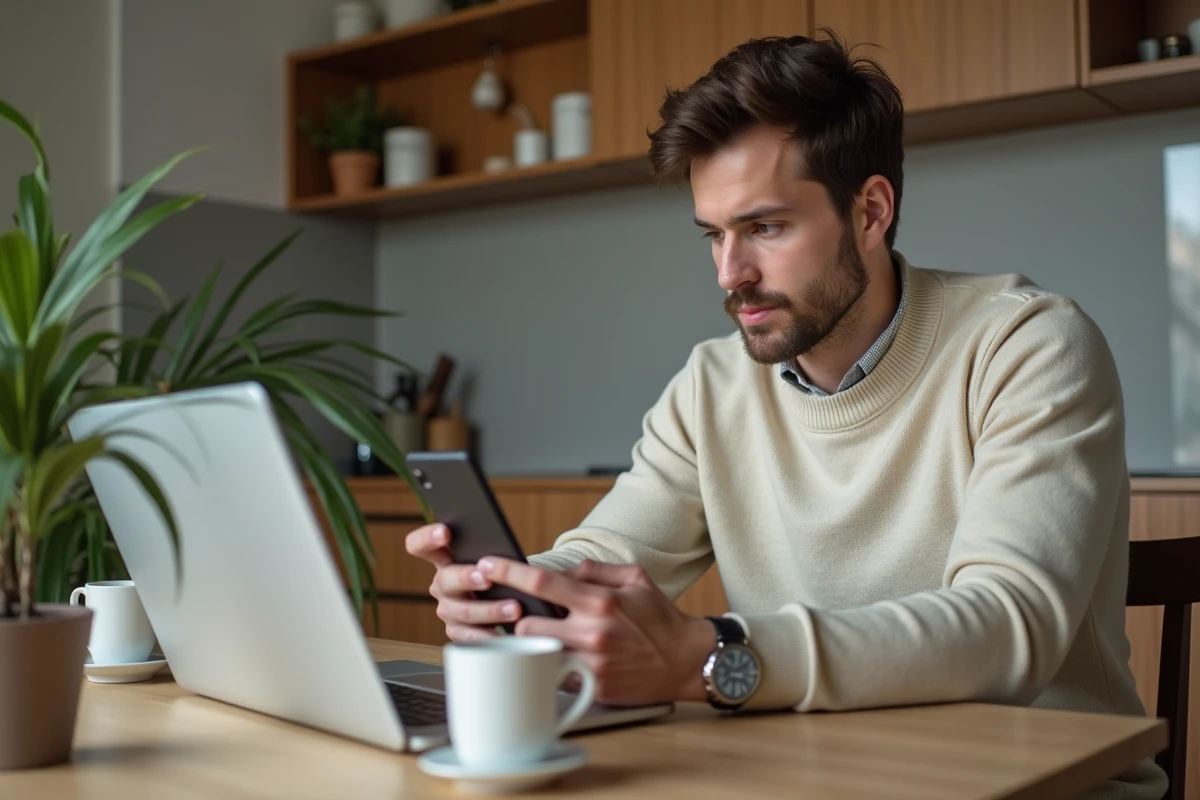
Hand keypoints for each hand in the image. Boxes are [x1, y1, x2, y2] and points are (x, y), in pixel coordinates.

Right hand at [403, 523, 522, 641]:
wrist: (511, 597)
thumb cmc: (500, 571)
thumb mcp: (494, 556)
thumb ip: (490, 551)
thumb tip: (501, 549)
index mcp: (444, 558)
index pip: (420, 545)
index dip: (427, 538)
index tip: (445, 532)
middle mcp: (442, 583)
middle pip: (445, 579)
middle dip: (466, 578)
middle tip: (487, 579)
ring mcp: (448, 609)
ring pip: (463, 611)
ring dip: (490, 610)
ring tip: (515, 608)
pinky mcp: (458, 632)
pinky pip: (471, 636)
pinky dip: (490, 636)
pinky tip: (506, 634)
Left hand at [478, 557, 716, 705]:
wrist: (686, 661)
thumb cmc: (659, 618)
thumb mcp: (635, 578)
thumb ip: (594, 570)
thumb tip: (562, 573)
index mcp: (599, 602)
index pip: (542, 583)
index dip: (509, 572)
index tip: (486, 564)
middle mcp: (591, 634)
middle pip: (526, 626)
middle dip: (518, 619)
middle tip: (522, 614)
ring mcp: (590, 665)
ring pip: (536, 654)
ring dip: (532, 645)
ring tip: (539, 635)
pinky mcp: (592, 689)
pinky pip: (555, 676)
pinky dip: (551, 666)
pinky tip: (559, 658)